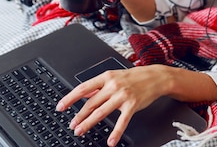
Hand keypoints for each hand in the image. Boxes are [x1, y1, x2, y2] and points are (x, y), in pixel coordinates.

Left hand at [56, 65, 170, 146]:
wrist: (156, 77)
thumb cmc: (135, 77)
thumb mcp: (115, 76)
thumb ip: (100, 85)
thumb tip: (84, 95)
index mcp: (106, 77)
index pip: (83, 88)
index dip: (70, 98)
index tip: (61, 107)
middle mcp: (113, 86)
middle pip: (90, 103)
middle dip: (78, 116)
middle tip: (71, 125)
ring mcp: (122, 96)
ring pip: (101, 112)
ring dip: (88, 123)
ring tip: (80, 131)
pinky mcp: (132, 105)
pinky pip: (122, 122)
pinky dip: (115, 133)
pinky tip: (110, 142)